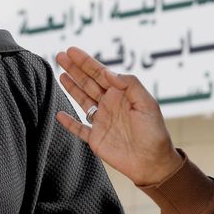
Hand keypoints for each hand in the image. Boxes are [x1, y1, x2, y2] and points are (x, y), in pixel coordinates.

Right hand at [55, 46, 182, 185]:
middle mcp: (109, 104)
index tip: (72, 51)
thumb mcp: (147, 103)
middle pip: (88, 82)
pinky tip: (59, 113)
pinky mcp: (96, 138)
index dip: (85, 62)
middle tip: (60, 56)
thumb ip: (129, 84)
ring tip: (59, 74)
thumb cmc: (154, 132)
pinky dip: (69, 122)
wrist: (153, 162)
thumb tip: (107, 71)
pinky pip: (79, 128)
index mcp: (121, 94)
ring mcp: (101, 121)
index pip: (100, 73)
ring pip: (82, 100)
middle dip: (74, 69)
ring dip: (71, 87)